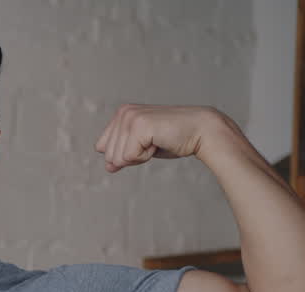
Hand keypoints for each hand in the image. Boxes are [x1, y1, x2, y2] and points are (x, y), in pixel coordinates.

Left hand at [95, 104, 228, 172]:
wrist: (201, 132)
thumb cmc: (175, 139)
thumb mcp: (142, 146)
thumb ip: (123, 153)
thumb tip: (108, 167)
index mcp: (121, 113)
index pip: (103, 148)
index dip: (124, 154)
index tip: (146, 143)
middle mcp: (123, 112)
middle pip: (108, 155)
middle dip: (131, 156)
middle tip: (154, 143)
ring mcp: (130, 117)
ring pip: (117, 158)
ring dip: (139, 157)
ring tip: (157, 141)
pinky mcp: (139, 126)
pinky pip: (129, 157)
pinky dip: (145, 157)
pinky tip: (159, 142)